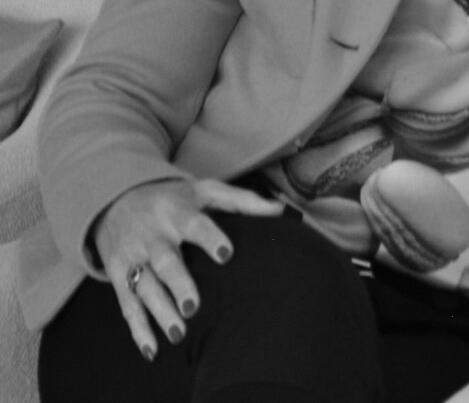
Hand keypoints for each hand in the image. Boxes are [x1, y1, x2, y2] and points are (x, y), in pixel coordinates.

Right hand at [92, 178, 282, 360]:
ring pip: (145, 287)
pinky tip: (153, 350)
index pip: (195, 224)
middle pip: (166, 261)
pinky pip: (128, 306)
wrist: (117, 201)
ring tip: (179, 334)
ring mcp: (135, 257)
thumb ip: (242, 200)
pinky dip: (138, 329)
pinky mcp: (120, 277)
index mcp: (177, 212)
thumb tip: (279, 210)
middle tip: (193, 306)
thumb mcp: (205, 190)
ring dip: (160, 312)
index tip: (226, 254)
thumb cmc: (174, 198)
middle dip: (178, 283)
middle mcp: (154, 235)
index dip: (210, 238)